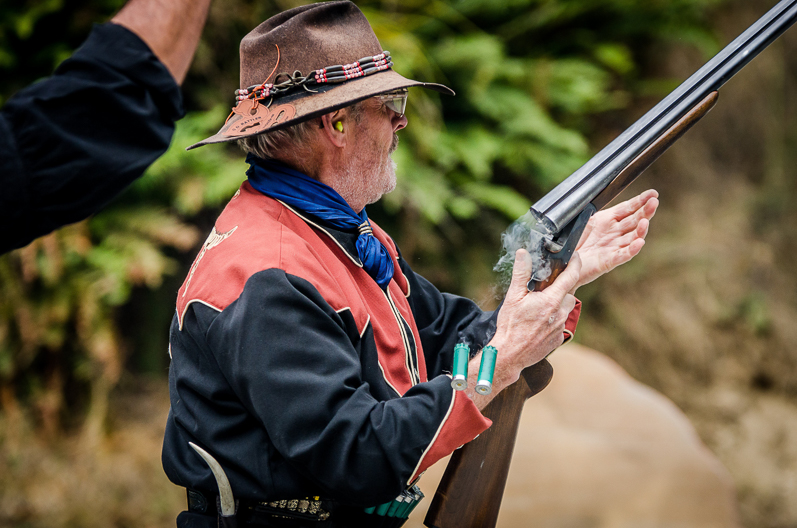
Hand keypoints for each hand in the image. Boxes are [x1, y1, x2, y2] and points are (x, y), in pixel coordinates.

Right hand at [468, 249, 580, 408]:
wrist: (510, 354)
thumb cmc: (511, 325)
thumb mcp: (514, 296)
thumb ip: (521, 273)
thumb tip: (523, 253)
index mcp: (552, 300)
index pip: (571, 276)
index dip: (575, 263)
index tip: (573, 256)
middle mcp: (561, 313)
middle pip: (568, 293)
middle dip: (559, 288)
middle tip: (543, 289)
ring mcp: (561, 327)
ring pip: (565, 308)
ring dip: (556, 304)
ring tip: (538, 307)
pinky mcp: (559, 339)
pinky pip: (560, 323)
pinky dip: (553, 319)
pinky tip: (538, 322)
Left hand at [573, 189, 658, 290]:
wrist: (562, 262)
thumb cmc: (572, 241)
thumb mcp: (582, 220)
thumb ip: (591, 208)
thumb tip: (596, 191)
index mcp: (608, 220)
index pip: (628, 208)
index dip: (640, 200)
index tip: (653, 194)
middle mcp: (614, 233)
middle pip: (634, 220)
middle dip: (645, 211)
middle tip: (654, 202)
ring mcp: (613, 247)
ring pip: (632, 238)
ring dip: (640, 230)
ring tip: (645, 222)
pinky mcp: (608, 261)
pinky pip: (623, 255)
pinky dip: (631, 250)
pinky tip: (639, 242)